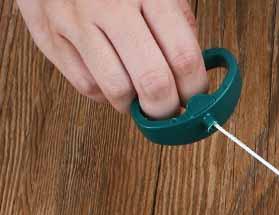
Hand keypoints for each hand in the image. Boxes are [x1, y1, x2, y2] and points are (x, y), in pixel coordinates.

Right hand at [16, 0, 207, 117]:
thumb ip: (180, 30)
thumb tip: (195, 82)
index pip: (183, 58)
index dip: (194, 90)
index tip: (194, 98)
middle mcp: (109, 5)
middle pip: (152, 82)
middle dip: (166, 108)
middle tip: (168, 107)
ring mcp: (75, 20)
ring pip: (117, 90)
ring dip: (135, 104)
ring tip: (138, 92)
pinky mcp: (49, 35)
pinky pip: (87, 87)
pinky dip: (105, 94)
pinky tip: (111, 75)